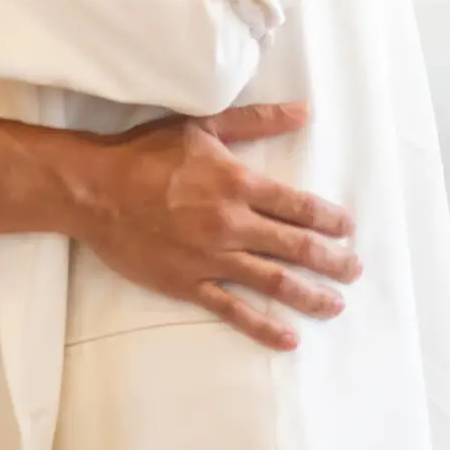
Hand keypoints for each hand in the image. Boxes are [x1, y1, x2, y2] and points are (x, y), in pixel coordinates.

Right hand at [68, 101, 359, 350]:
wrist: (94, 190)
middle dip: (332, 260)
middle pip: (296, 247)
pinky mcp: (189, 283)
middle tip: (355, 269)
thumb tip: (303, 111)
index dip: (331, 220)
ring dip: (310, 295)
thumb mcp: (204, 126)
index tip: (349, 229)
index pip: (300, 206)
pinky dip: (263, 327)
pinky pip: (233, 310)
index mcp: (239, 184)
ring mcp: (212, 258)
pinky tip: (289, 338)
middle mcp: (232, 224)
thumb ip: (257, 121)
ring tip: (335, 305)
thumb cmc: (146, 153)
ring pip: (274, 282)